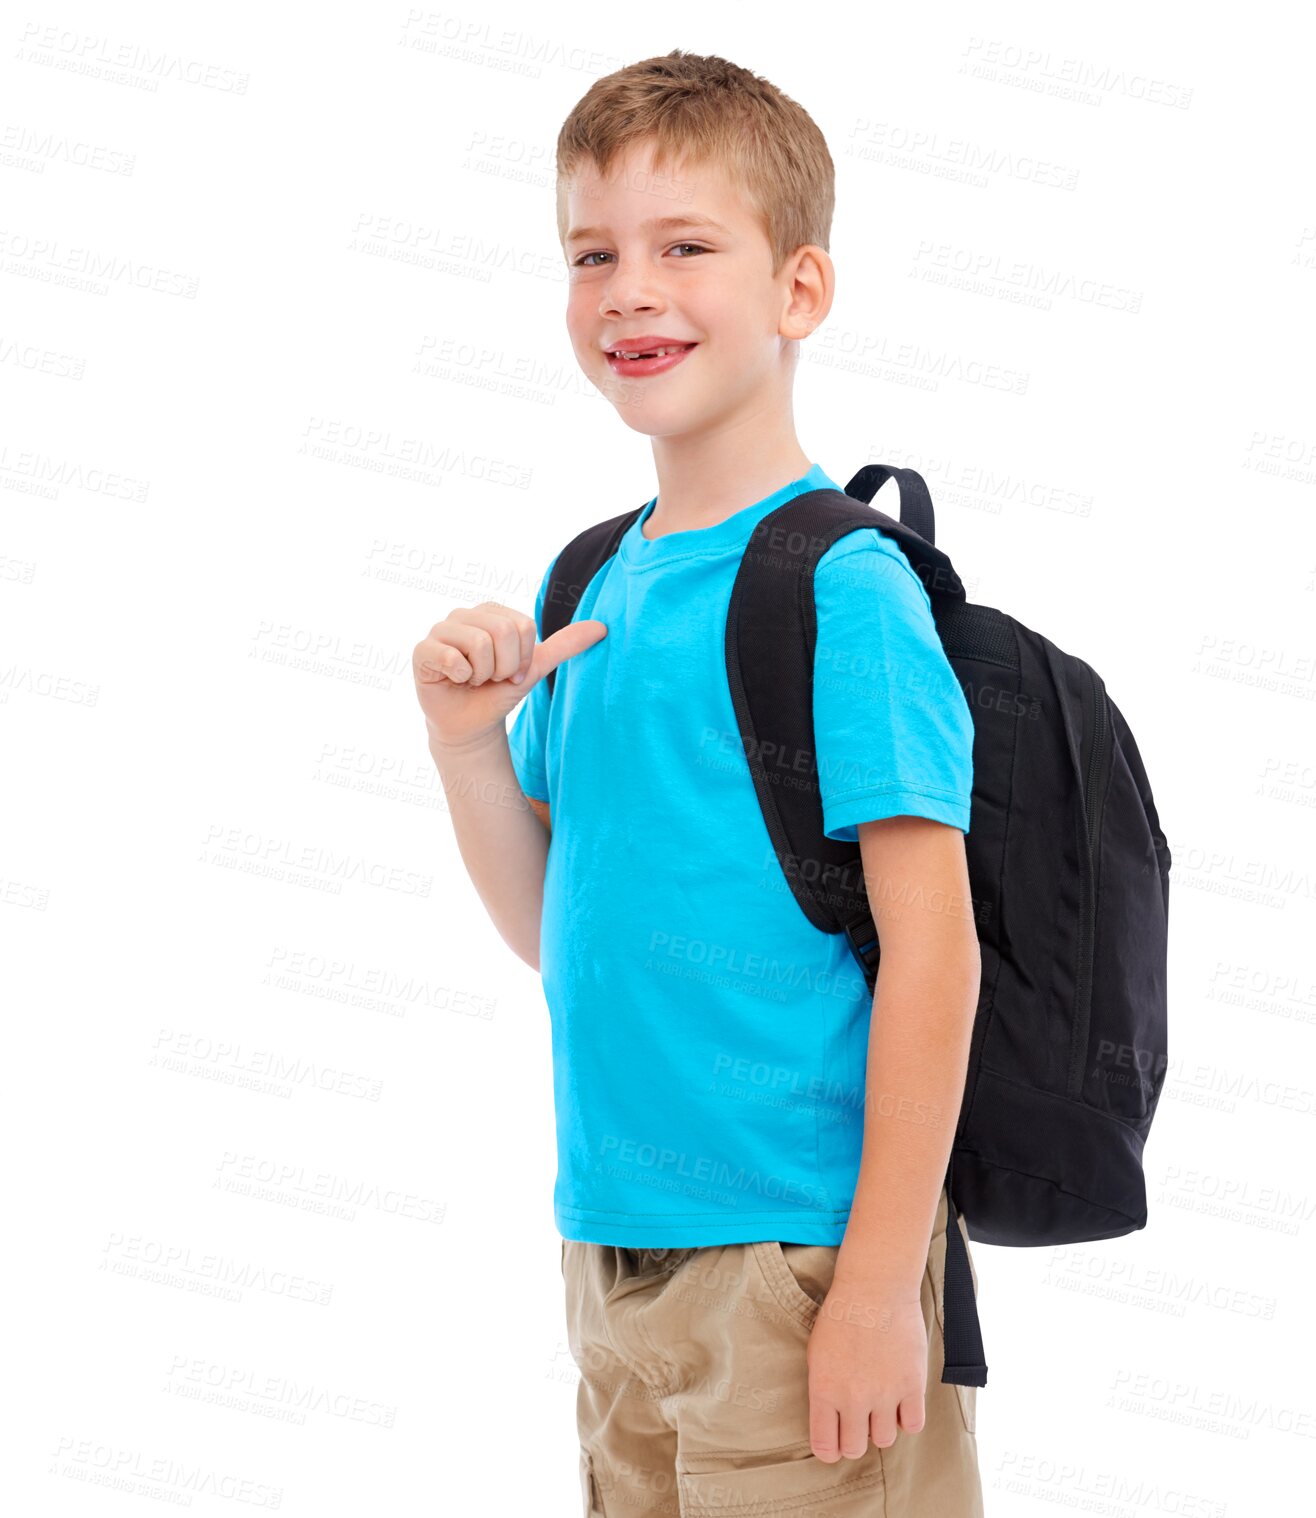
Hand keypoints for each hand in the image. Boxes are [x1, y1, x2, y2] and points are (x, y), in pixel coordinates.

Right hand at [413, 600, 606, 751]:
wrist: (471, 725)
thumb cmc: (499, 692)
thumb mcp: (535, 668)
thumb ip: (564, 645)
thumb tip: (602, 627)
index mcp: (491, 612)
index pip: (521, 626)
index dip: (521, 658)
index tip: (509, 672)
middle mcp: (464, 615)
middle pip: (502, 631)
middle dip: (503, 667)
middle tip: (490, 678)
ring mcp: (440, 630)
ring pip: (478, 643)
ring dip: (482, 674)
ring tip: (472, 680)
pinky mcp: (422, 650)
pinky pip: (450, 656)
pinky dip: (460, 676)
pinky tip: (454, 681)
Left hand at [805, 1284, 926, 1460]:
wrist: (874, 1288)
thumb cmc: (841, 1316)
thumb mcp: (817, 1354)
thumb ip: (824, 1392)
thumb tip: (830, 1423)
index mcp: (824, 1390)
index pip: (825, 1447)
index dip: (829, 1450)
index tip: (834, 1443)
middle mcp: (853, 1398)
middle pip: (855, 1449)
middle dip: (855, 1440)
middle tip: (858, 1423)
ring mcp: (885, 1393)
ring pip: (885, 1440)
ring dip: (882, 1426)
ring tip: (880, 1405)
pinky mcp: (912, 1385)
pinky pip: (913, 1425)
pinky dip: (907, 1418)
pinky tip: (901, 1401)